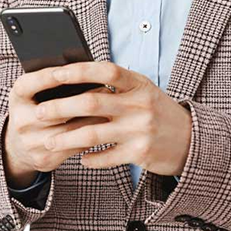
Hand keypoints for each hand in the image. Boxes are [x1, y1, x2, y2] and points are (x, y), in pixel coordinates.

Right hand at [3, 67, 112, 179]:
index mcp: (17, 98)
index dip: (48, 77)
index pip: (29, 84)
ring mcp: (31, 143)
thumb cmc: (35, 108)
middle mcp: (20, 121)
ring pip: (70, 130)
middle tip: (105, 88)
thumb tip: (83, 69)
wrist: (18, 147)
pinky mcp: (44, 159)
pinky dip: (91, 135)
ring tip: (110, 108)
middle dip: (83, 99)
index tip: (70, 69)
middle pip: (54, 109)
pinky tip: (104, 127)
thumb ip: (50, 81)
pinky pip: (75, 147)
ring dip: (93, 119)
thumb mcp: (34, 92)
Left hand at [35, 61, 191, 176]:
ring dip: (66, 138)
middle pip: (91, 103)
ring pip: (92, 134)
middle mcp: (140, 105)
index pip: (107, 71)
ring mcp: (140, 130)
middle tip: (39, 113)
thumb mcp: (143, 92)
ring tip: (49, 141)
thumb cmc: (158, 112)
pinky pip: (105, 157)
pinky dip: (90, 159)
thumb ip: (116, 86)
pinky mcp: (140, 154)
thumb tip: (75, 78)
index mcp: (139, 84)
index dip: (80, 71)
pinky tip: (80, 158)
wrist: (191, 140)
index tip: (56, 74)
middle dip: (60, 108)